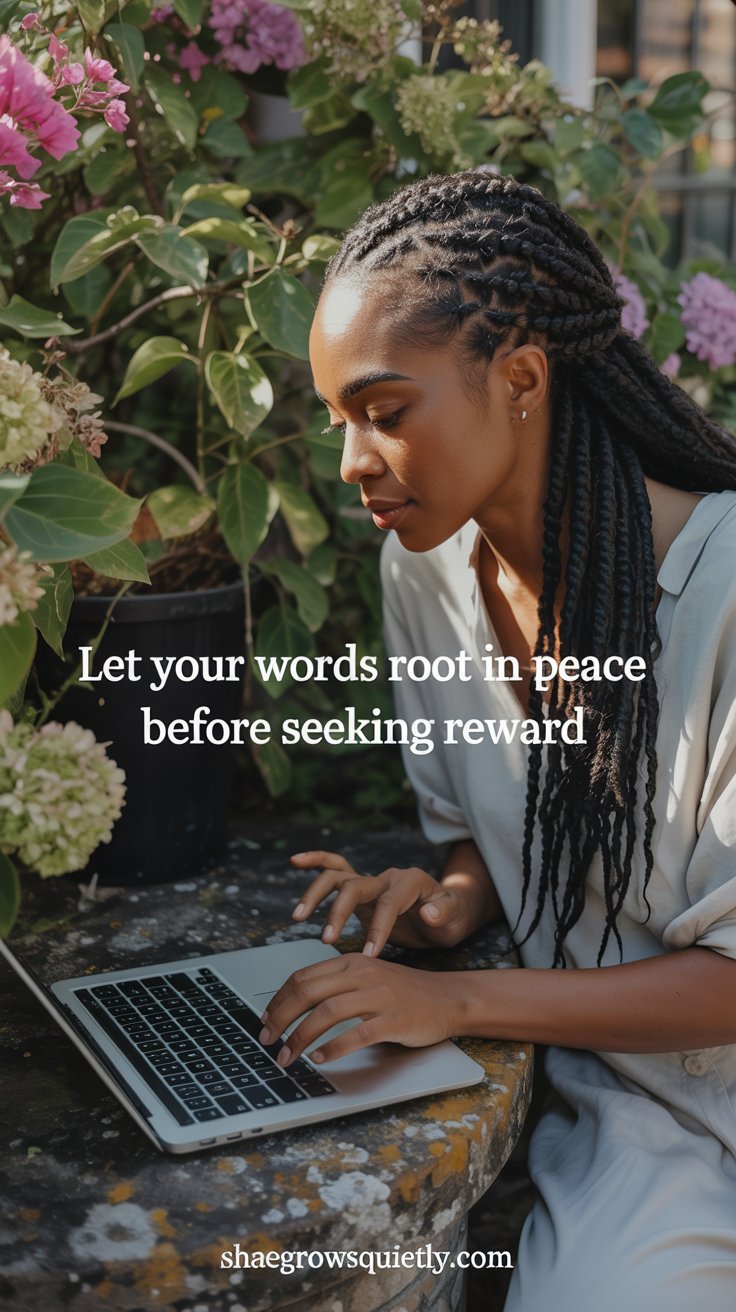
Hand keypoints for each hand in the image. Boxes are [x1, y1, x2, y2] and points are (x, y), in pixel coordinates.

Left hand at [259, 953, 464, 1065]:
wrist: (447, 998)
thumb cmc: (404, 992)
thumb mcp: (367, 977)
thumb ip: (337, 984)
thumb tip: (297, 1004)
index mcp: (351, 962)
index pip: (303, 977)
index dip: (278, 1000)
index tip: (265, 1020)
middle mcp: (362, 974)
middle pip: (308, 992)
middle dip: (281, 1018)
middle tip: (266, 1040)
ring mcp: (379, 996)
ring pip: (327, 1012)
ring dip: (300, 1037)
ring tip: (286, 1056)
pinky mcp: (394, 1019)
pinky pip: (357, 1034)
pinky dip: (334, 1048)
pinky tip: (320, 1059)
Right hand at [290, 849, 473, 955]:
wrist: (447, 914)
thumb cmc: (451, 918)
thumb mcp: (457, 919)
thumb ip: (444, 913)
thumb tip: (427, 912)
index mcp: (411, 882)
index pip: (388, 903)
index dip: (378, 928)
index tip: (369, 954)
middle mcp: (388, 877)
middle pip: (356, 885)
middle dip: (339, 912)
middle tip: (327, 939)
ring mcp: (372, 881)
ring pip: (338, 876)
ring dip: (316, 894)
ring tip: (299, 917)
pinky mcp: (360, 889)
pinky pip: (335, 869)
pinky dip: (316, 861)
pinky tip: (296, 860)